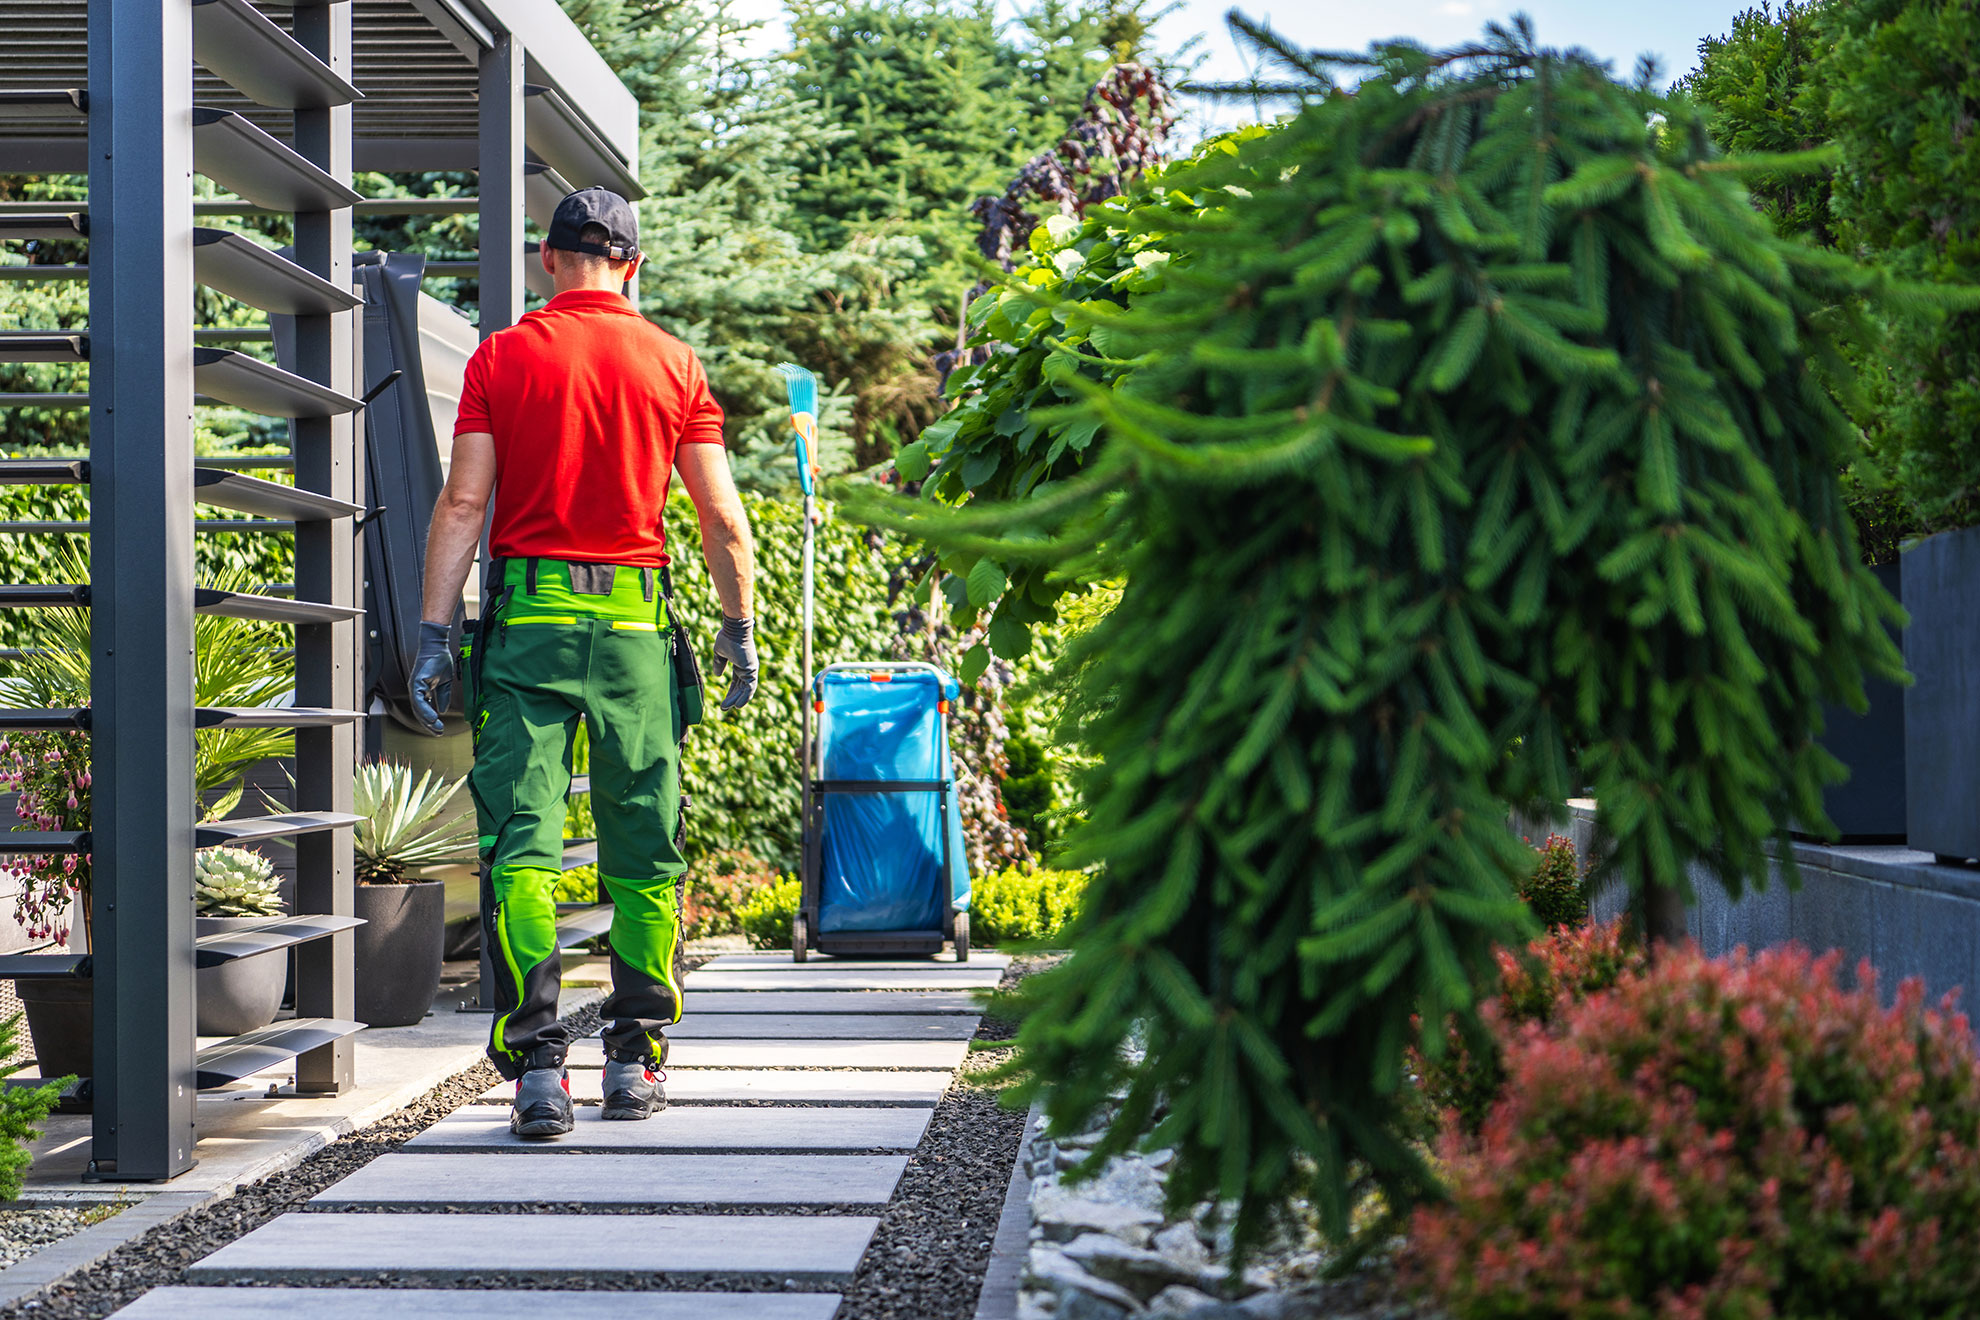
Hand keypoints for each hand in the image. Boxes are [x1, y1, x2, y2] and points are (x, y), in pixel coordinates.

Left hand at [409, 620, 454, 734]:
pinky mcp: (416, 683)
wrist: (437, 646)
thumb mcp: (444, 683)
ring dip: (427, 721)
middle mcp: (416, 690)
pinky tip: (433, 717)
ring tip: (437, 728)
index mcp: (422, 690)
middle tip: (438, 733)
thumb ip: (443, 697)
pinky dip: (426, 711)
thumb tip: (443, 710)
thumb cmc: (439, 660)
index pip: (424, 710)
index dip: (430, 721)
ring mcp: (414, 687)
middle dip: (429, 725)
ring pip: (418, 710)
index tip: (439, 729)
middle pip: (419, 713)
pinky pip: (419, 701)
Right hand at [710, 615, 757, 710]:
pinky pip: (750, 687)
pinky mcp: (752, 670)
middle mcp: (747, 668)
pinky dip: (745, 696)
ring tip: (728, 708)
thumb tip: (717, 676)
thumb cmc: (727, 637)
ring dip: (737, 700)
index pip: (736, 682)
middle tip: (724, 708)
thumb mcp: (720, 653)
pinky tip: (738, 705)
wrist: (734, 629)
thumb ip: (719, 664)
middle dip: (733, 698)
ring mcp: (750, 669)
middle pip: (741, 688)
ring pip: (745, 690)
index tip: (724, 701)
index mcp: (741, 664)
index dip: (731, 692)